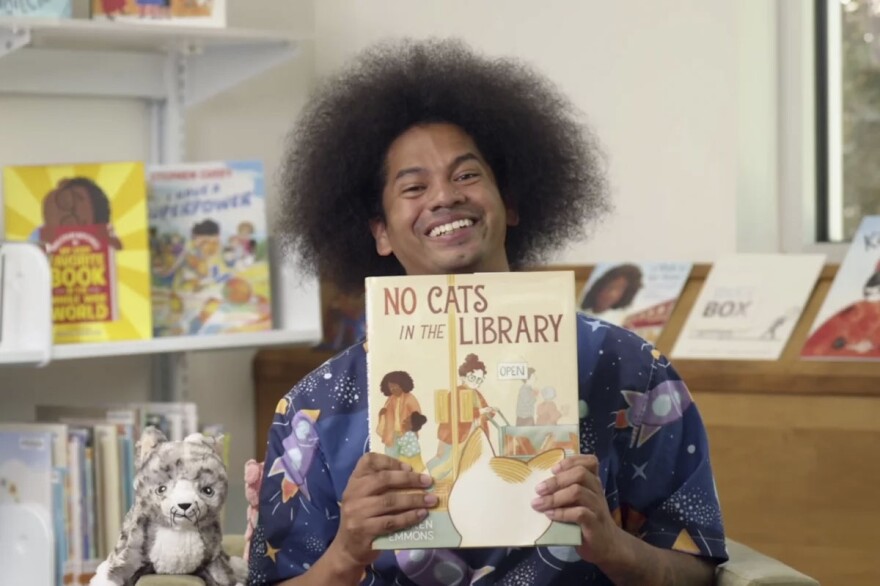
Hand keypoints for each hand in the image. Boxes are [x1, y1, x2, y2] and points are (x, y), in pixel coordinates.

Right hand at [331, 453, 436, 568]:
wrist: (348, 548)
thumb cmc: (364, 517)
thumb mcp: (366, 496)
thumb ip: (383, 485)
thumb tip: (416, 476)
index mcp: (355, 480)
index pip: (369, 461)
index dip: (391, 461)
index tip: (410, 467)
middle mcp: (353, 493)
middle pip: (383, 479)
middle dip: (409, 479)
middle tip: (428, 481)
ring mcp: (357, 512)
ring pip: (389, 501)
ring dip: (414, 499)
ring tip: (431, 500)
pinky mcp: (364, 530)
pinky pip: (391, 521)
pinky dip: (409, 517)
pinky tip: (421, 514)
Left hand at [530, 454, 622, 565]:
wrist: (607, 545)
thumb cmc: (587, 520)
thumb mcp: (579, 501)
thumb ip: (567, 490)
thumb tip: (540, 485)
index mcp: (593, 482)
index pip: (590, 462)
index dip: (571, 462)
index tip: (553, 469)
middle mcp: (597, 491)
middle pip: (580, 474)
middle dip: (556, 480)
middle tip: (538, 489)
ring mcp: (597, 507)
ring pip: (578, 492)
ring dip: (554, 497)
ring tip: (538, 504)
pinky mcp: (594, 523)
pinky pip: (579, 513)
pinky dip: (561, 513)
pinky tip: (549, 515)